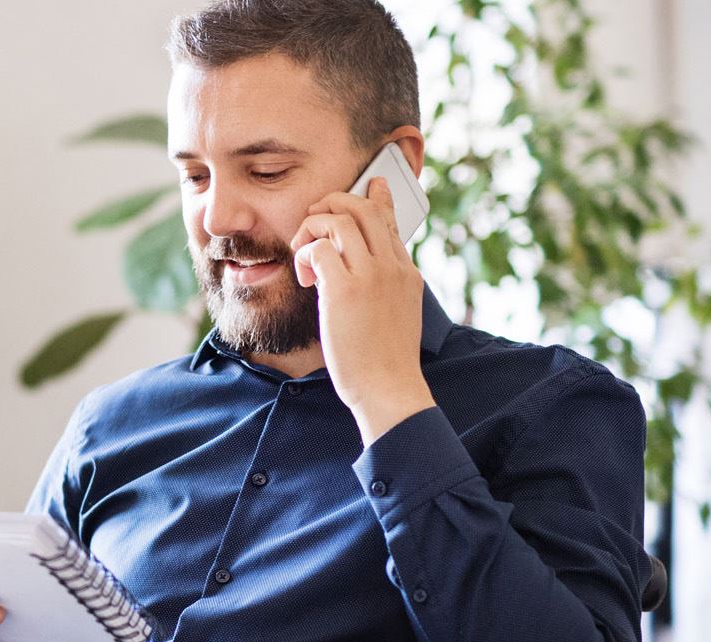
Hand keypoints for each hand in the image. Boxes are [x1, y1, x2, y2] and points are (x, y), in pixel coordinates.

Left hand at [289, 177, 435, 442]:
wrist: (389, 389)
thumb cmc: (386, 360)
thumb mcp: (398, 314)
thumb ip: (387, 287)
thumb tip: (368, 274)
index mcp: (407, 272)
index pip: (390, 221)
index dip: (377, 198)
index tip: (373, 183)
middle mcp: (392, 266)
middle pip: (362, 208)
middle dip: (332, 203)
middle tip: (313, 220)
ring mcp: (371, 275)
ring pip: (339, 219)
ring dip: (312, 228)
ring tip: (304, 253)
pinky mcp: (345, 290)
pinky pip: (319, 248)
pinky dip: (305, 255)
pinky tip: (306, 279)